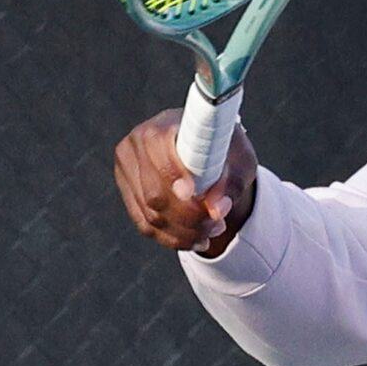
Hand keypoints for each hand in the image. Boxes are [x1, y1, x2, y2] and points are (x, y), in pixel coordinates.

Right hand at [113, 108, 258, 256]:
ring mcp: (127, 170)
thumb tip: (218, 209)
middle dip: (189, 216)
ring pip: (150, 213)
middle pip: (155, 192)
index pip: (161, 154)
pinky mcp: (127, 192)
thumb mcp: (240, 159)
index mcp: (162, 125)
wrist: (207, 149)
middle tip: (218, 224)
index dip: (174, 175)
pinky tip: (195, 239)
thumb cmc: (225, 149)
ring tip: (212, 232)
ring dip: (184, 231)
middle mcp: (136, 145)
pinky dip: (172, 237)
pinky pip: (145, 224)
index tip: (192, 193)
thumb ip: (231, 182)